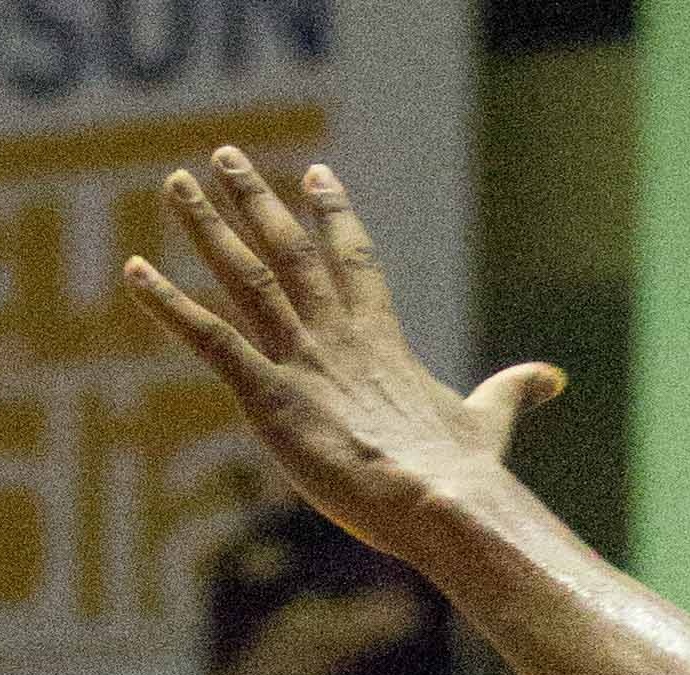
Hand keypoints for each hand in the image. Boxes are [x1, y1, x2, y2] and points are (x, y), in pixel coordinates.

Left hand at [127, 152, 562, 559]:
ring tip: (177, 184)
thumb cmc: (466, 475)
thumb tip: (554, 377)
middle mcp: (337, 338)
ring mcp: (302, 363)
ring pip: (246, 278)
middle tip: (227, 155)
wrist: (442, 503)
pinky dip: (170, 305)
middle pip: (290, 252)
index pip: (356, 263)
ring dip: (208, 228)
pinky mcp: (271, 396)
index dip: (337, 218)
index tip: (321, 177)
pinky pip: (210, 339)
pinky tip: (135, 272)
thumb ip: (512, 392)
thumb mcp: (490, 422)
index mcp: (383, 342)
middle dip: (257, 199)